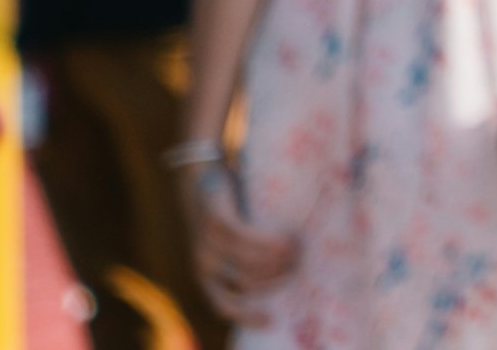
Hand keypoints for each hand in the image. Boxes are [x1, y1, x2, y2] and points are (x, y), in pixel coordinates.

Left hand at [188, 163, 298, 320]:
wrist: (198, 178)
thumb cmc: (223, 213)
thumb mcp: (228, 244)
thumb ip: (245, 260)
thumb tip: (284, 275)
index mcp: (205, 275)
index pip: (224, 306)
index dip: (248, 316)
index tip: (272, 319)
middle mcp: (204, 263)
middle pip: (249, 283)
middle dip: (278, 278)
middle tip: (298, 264)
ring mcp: (208, 242)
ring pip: (250, 263)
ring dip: (280, 260)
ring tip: (297, 248)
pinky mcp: (217, 220)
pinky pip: (247, 239)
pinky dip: (270, 242)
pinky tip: (287, 239)